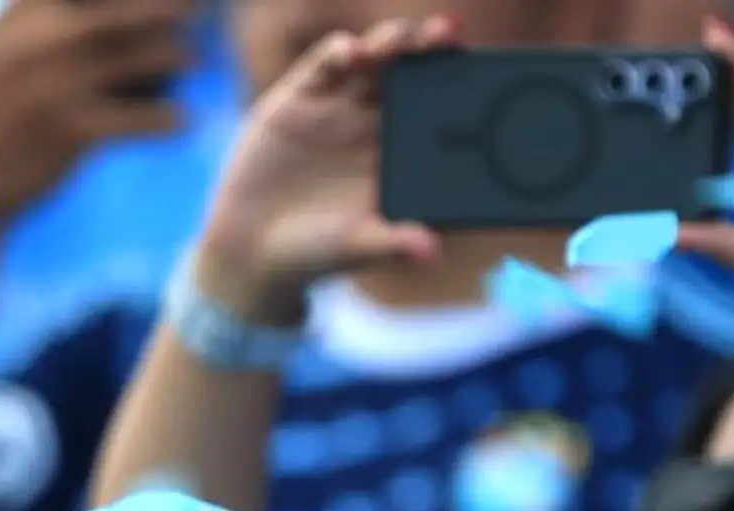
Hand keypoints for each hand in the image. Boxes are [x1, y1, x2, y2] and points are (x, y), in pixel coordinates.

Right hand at [0, 0, 189, 221]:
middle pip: (119, 10)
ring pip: (136, 58)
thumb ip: (30, 20)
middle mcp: (33, 40)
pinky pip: (136, 120)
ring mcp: (51, 85)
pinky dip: (166, 120)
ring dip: (176, 56)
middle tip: (200, 7)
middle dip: (164, 7)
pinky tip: (185, 122)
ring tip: (197, 60)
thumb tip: (97, 13)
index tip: (174, 3)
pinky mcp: (68, 132)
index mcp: (16, 13)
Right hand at [192, 17, 457, 323]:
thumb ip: (392, 244)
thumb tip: (431, 253)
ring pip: (377, 61)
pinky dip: (340, 52)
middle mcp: (378, 125)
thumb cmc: (316, 253)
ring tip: (400, 39)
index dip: (462, 89)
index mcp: (403, 157)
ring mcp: (342, 107)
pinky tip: (352, 53)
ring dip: (391, 42)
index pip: (442, 114)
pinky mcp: (302, 95)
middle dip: (433, 50)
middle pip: (415, 75)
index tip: (482, 77)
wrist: (251, 247)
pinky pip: (327, 64)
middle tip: (448, 33)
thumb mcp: (356, 248)